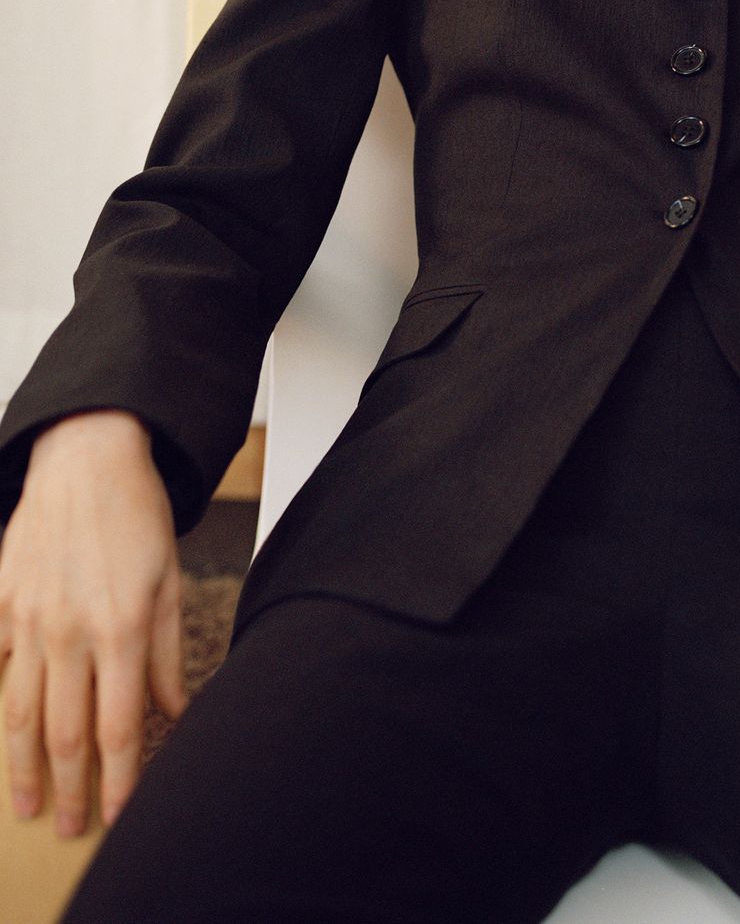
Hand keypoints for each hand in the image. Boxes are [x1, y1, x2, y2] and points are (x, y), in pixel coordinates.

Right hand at [0, 410, 189, 837]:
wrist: (86, 459)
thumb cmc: (136, 516)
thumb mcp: (170, 580)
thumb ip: (170, 652)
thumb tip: (174, 712)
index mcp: (123, 626)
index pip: (118, 724)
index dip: (118, 777)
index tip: (118, 813)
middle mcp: (72, 631)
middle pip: (65, 732)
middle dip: (67, 788)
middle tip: (66, 828)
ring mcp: (29, 620)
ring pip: (21, 713)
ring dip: (23, 767)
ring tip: (25, 804)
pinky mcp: (2, 604)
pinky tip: (0, 739)